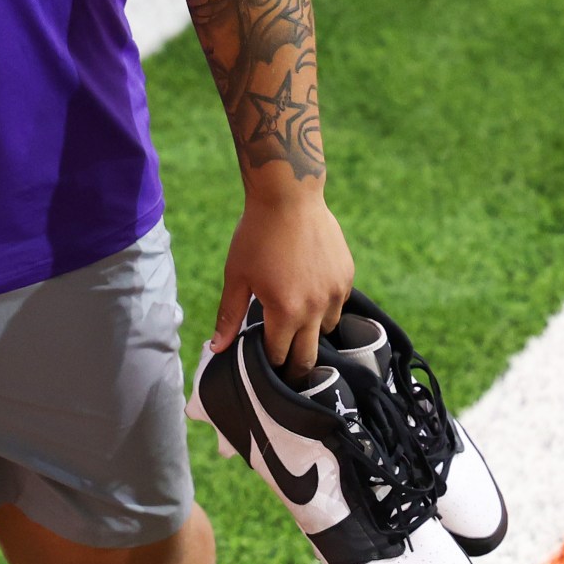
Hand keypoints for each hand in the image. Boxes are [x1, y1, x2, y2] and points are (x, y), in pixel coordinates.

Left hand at [208, 178, 353, 375]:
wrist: (289, 196)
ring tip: (296, 323)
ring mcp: (335, 293)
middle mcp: (315, 308)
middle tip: (284, 366)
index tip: (261, 364)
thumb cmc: (256, 235)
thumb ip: (229, 316)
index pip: (279, 356)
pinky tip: (309, 295)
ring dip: (311, 332)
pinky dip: (325, 307)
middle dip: (294, 366)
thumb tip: (217, 348)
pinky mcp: (346, 277)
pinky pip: (338, 305)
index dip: (268, 363)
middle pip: (307, 356)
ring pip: (326, 330)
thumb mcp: (236, 276)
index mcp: (285, 312)